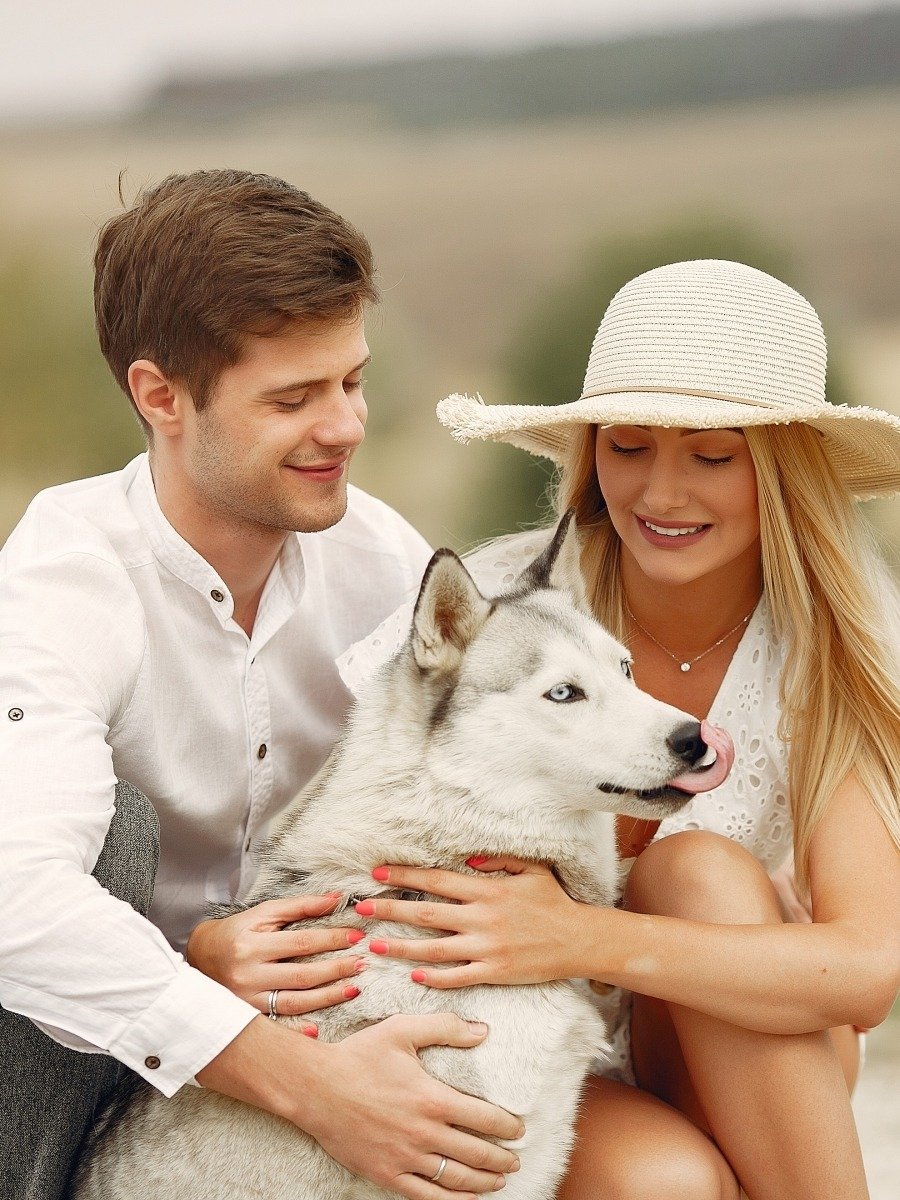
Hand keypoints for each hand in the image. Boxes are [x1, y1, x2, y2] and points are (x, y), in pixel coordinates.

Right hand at [186, 893, 365, 1017]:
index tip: (356, 936)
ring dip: (328, 997)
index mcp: (252, 946)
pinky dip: (298, 1030)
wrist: (201, 958)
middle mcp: (248, 975)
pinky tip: (319, 1030)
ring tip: (354, 988)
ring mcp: (247, 1001)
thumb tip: (337, 899)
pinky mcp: (248, 1017)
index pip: (301, 943)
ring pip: (295, 1003)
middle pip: (302, 975)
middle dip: (336, 970)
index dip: (331, 939)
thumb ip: (300, 906)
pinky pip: (278, 1026)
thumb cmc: (237, 931)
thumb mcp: (263, 914)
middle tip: (362, 963)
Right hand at [198, 1013, 523, 1197]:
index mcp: (432, 1098)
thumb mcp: (402, 1030)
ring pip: (456, 1179)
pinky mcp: (386, 1173)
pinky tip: (466, 1198)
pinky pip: (426, 1195)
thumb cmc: (360, 1055)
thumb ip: (445, 1027)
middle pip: (477, 1154)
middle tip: (516, 1158)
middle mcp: (423, 1133)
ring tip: (500, 1180)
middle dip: (503, 1159)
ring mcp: (405, 1157)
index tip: (519, 1128)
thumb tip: (483, 1031)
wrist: (315, 1088)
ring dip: (484, 1182)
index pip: (485, 1119)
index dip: (508, 1127)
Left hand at [357, 857, 588, 987]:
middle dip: (390, 909)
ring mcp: (486, 949)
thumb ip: (498, 861)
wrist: (579, 940)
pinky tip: (413, 973)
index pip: (436, 880)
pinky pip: (457, 977)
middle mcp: (482, 919)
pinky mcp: (493, 973)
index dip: (405, 876)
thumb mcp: (530, 870)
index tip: (379, 873)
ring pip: (433, 948)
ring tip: (374, 944)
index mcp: (487, 891)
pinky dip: (433, 976)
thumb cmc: (553, 902)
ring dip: (400, 947)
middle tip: (361, 908)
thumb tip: (468, 861)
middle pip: (425, 913)